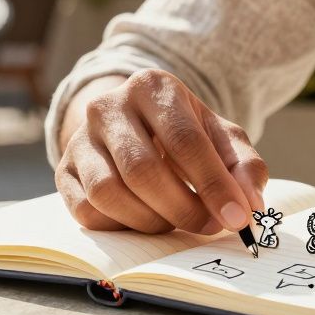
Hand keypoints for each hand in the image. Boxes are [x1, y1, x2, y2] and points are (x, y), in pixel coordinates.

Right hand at [55, 69, 267, 234]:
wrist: (134, 126)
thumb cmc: (184, 134)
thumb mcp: (221, 138)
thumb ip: (243, 167)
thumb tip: (250, 206)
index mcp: (153, 87)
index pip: (185, 140)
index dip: (214, 185)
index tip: (237, 218)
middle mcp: (109, 106)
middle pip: (143, 170)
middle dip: (182, 208)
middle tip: (208, 226)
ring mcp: (80, 138)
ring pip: (109, 193)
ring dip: (150, 220)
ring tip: (174, 221)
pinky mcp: (63, 171)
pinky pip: (86, 211)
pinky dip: (120, 226)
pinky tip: (142, 219)